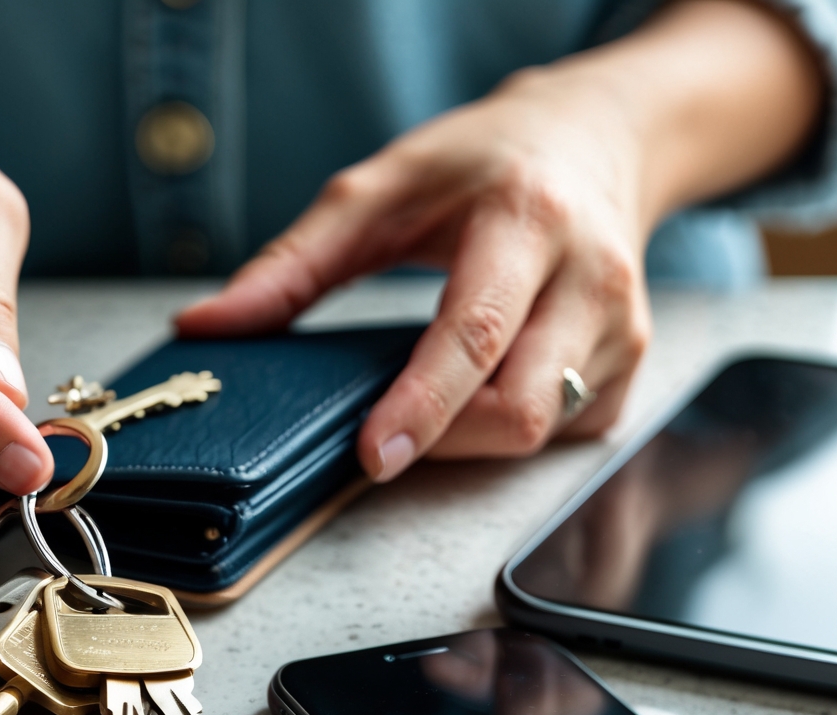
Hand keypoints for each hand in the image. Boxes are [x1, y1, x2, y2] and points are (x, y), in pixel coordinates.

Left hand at [177, 1, 821, 481]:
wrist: (599, 136)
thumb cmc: (481, 162)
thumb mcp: (378, 188)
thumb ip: (291, 264)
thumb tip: (203, 326)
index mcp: (525, 220)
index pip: (477, 334)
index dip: (423, 407)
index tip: (372, 455)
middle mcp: (590, 276)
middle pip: (520, 405)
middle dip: (442, 439)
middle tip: (380, 432)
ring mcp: (624, 325)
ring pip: (545, 428)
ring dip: (471, 439)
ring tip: (427, 403)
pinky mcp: (633, 361)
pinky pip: (566, 431)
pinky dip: (510, 431)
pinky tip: (484, 392)